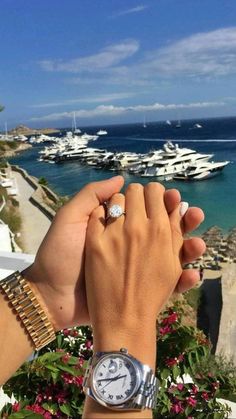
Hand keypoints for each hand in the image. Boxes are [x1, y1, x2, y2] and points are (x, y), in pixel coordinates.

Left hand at [24, 179, 203, 330]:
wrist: (53, 297)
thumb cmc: (60, 255)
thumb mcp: (70, 220)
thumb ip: (92, 197)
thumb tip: (121, 178)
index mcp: (117, 224)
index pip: (146, 207)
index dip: (161, 201)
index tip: (172, 198)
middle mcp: (130, 243)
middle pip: (163, 229)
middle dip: (181, 220)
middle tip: (193, 215)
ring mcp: (136, 267)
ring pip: (170, 255)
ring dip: (188, 248)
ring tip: (198, 245)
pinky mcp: (139, 289)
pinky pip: (165, 282)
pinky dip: (182, 279)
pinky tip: (192, 274)